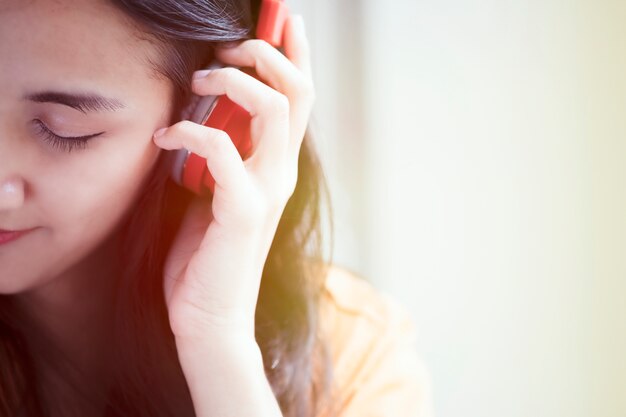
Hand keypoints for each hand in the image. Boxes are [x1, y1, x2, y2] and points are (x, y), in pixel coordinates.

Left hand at [152, 15, 313, 345]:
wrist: (211, 317)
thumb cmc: (208, 254)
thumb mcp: (217, 191)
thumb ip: (224, 154)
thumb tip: (208, 113)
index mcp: (277, 167)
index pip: (300, 99)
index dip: (297, 54)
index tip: (284, 20)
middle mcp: (282, 173)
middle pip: (299, 92)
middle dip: (268, 52)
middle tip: (231, 45)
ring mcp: (268, 191)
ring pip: (273, 110)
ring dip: (233, 80)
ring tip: (201, 76)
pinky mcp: (243, 211)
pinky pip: (223, 150)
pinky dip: (191, 129)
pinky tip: (165, 133)